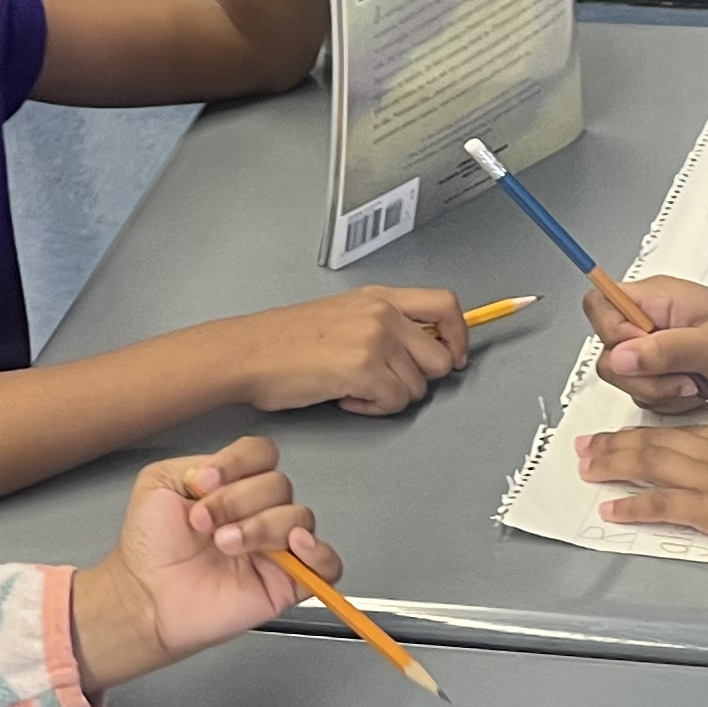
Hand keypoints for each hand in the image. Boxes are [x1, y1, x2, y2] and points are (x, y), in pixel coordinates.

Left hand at [70, 436, 334, 689]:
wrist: (145, 596)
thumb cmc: (149, 548)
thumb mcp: (159, 483)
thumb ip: (195, 463)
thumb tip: (226, 471)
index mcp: (235, 485)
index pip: (261, 455)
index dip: (237, 463)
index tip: (204, 482)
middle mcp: (259, 512)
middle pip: (279, 484)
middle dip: (237, 500)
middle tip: (204, 524)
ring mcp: (276, 546)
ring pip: (299, 517)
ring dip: (260, 527)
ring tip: (225, 544)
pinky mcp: (288, 582)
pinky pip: (327, 565)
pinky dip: (318, 552)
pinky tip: (293, 547)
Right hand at [225, 287, 467, 414]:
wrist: (249, 352)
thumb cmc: (284, 340)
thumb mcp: (343, 315)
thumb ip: (383, 325)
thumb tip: (417, 351)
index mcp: (380, 297)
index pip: (446, 304)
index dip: (459, 335)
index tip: (455, 356)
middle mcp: (383, 314)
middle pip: (441, 356)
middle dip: (421, 379)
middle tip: (389, 383)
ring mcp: (376, 340)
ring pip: (418, 387)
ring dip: (391, 397)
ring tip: (356, 388)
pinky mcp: (364, 369)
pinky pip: (395, 402)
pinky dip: (373, 409)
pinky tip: (346, 397)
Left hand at [574, 402, 707, 549]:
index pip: (683, 432)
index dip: (650, 432)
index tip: (628, 433)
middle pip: (656, 444)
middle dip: (616, 444)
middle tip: (585, 446)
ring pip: (650, 465)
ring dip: (613, 466)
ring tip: (585, 468)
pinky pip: (662, 504)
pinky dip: (633, 505)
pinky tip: (610, 508)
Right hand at [586, 275, 707, 416]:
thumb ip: (663, 350)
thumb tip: (620, 357)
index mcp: (652, 298)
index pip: (599, 305)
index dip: (614, 336)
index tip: (645, 352)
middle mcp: (645, 318)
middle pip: (609, 353)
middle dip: (643, 376)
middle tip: (681, 376)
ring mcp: (650, 342)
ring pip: (625, 378)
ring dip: (659, 390)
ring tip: (694, 382)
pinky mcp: (658, 364)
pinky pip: (644, 390)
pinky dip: (668, 398)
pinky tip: (693, 388)